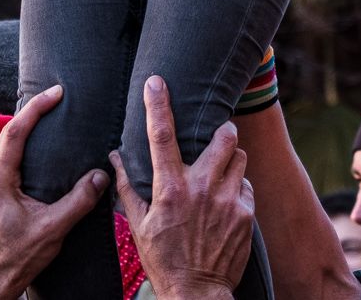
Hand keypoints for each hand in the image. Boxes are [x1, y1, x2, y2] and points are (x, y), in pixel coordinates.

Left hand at [0, 85, 109, 299]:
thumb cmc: (18, 256)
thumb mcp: (52, 229)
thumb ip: (77, 201)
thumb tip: (100, 176)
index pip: (16, 131)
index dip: (37, 109)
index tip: (56, 94)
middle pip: (8, 131)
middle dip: (32, 111)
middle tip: (55, 96)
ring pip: (6, 143)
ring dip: (25, 125)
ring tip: (48, 113)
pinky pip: (7, 156)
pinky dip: (22, 142)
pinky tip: (38, 145)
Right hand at [113, 77, 252, 299]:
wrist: (196, 294)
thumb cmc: (164, 260)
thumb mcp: (139, 225)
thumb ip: (128, 187)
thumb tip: (114, 157)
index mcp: (171, 188)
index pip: (162, 135)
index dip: (158, 104)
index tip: (156, 81)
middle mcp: (202, 188)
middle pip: (223, 136)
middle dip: (220, 131)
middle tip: (213, 136)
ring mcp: (228, 201)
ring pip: (239, 157)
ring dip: (230, 159)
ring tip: (219, 171)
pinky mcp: (246, 215)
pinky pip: (246, 186)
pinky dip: (237, 188)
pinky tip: (226, 202)